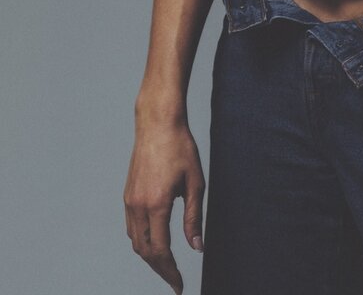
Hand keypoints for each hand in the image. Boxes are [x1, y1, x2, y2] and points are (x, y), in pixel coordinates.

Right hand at [124, 119, 205, 293]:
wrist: (158, 123)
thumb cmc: (181, 148)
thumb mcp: (195, 182)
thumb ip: (194, 218)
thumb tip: (197, 247)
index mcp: (157, 204)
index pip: (160, 251)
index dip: (170, 272)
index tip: (179, 286)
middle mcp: (138, 206)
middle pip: (145, 251)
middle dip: (160, 269)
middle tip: (174, 280)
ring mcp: (129, 200)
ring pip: (135, 241)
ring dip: (149, 257)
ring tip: (166, 265)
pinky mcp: (127, 194)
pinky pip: (131, 227)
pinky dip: (141, 241)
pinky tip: (153, 242)